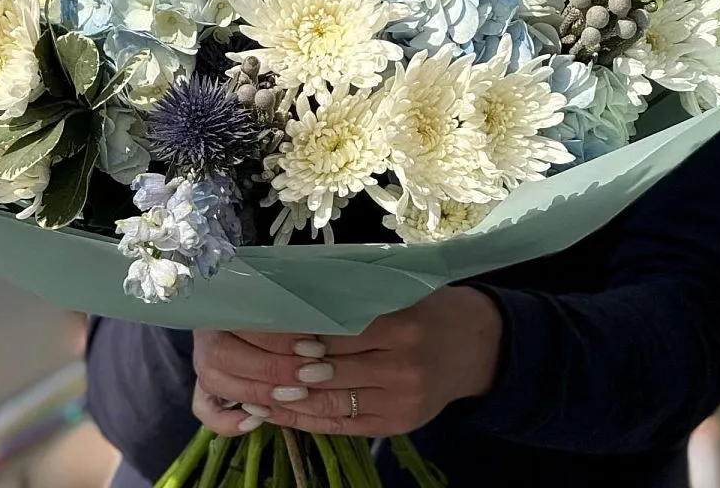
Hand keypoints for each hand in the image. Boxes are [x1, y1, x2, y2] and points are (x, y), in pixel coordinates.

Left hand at [191, 286, 502, 437]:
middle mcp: (402, 366)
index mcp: (402, 325)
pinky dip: (303, 419)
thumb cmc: (425, 309)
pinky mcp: (394, 426)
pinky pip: (339, 426)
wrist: (473, 346)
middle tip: (245, 358)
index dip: (299, 334)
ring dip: (287, 397)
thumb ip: (354, 299)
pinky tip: (276, 409)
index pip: (337, 332)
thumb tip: (293, 296)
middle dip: (286, 367)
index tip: (262, 327)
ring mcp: (399, 401)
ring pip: (330, 402)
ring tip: (250, 388)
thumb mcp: (397, 294)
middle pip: (330, 369)